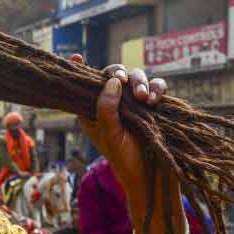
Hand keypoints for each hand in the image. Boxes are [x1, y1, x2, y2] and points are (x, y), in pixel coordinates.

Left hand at [72, 55, 169, 203]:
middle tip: (121, 81)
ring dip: (139, 82)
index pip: (85, 87)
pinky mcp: (155, 106)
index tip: (76, 57)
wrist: (154, 177)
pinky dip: (156, 88)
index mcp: (95, 112)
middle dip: (118, 74)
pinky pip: (156, 87)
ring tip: (142, 98)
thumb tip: (111, 81)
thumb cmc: (126, 160)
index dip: (81, 70)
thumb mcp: (110, 135)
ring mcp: (135, 104)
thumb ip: (106, 108)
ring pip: (136, 78)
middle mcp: (114, 105)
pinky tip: (154, 100)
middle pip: (113, 76)